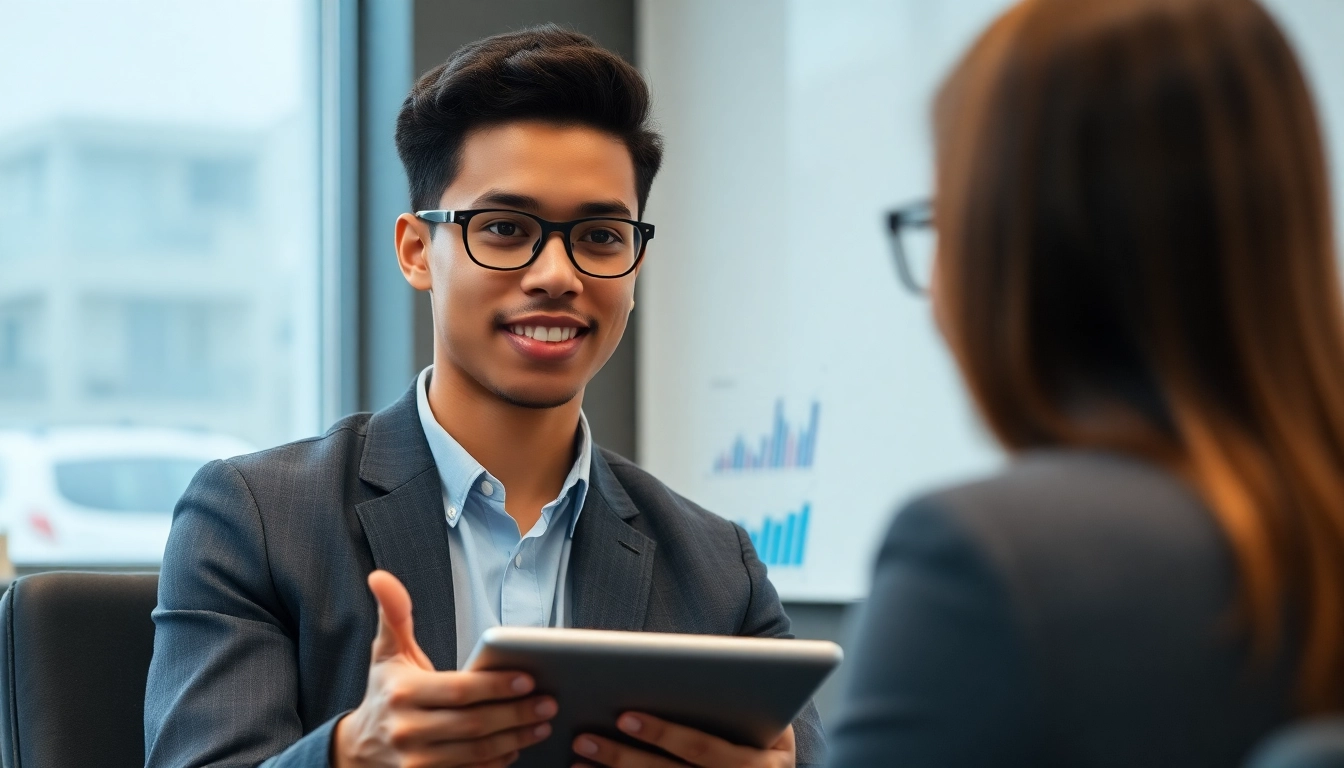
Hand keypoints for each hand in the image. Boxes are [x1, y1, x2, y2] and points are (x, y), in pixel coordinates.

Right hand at [334, 570, 557, 767]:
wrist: (358, 749)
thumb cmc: (384, 692)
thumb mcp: (386, 653)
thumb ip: (393, 615)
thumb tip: (381, 576)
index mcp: (402, 693)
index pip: (459, 690)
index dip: (496, 685)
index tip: (528, 678)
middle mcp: (407, 730)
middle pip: (474, 723)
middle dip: (516, 713)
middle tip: (549, 703)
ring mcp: (416, 762)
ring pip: (476, 752)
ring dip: (515, 738)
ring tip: (542, 724)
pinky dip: (497, 763)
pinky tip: (517, 747)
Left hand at [572, 714, 794, 767]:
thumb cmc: (767, 740)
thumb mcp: (770, 725)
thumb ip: (735, 701)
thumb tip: (681, 666)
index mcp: (761, 764)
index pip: (702, 748)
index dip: (663, 734)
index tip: (624, 717)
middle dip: (623, 758)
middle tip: (584, 738)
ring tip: (580, 757)